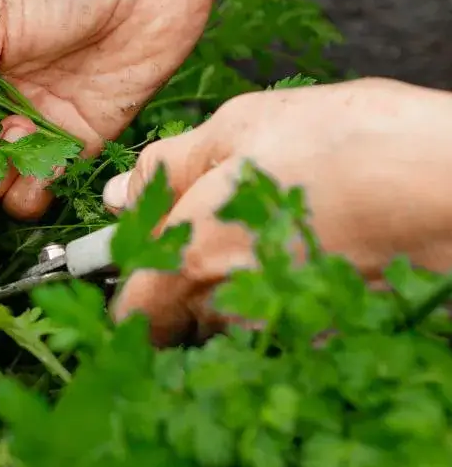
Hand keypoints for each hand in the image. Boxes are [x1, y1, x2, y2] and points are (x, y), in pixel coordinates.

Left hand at [102, 78, 451, 345]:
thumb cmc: (348, 142)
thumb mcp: (239, 127)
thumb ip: (167, 168)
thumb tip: (119, 194)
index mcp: (193, 258)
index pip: (131, 314)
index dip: (128, 291)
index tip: (140, 265)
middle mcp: (232, 309)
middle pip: (181, 322)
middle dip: (185, 288)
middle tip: (222, 233)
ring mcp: (286, 331)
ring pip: (235, 326)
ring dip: (240, 295)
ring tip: (280, 236)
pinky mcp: (334, 339)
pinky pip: (287, 330)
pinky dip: (290, 305)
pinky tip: (317, 259)